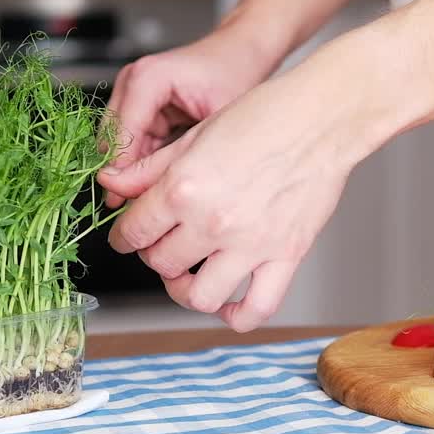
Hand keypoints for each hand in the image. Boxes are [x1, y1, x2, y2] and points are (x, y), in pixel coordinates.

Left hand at [96, 67, 365, 331]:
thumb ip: (150, 169)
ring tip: (188, 277)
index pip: (134, 231)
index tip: (127, 237)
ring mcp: (250, 245)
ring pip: (199, 296)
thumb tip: (113, 183)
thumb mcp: (194, 135)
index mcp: (184, 189)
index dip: (123, 237)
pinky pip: (257, 308)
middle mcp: (213, 222)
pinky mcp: (285, 256)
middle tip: (163, 244)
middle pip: (162, 263)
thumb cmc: (264, 117)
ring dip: (185, 291)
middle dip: (154, 256)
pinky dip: (238, 316)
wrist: (320, 119)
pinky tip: (229, 305)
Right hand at [101, 23, 281, 208]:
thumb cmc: (236, 74)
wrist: (242, 51)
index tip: (123, 202)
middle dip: (121, 172)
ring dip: (127, 167)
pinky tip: (148, 180)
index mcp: (147, 78)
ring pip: (116, 141)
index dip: (122, 170)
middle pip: (111, 138)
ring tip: (139, 199)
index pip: (122, 134)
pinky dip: (137, 159)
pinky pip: (130, 138)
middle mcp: (132, 80)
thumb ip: (181, 151)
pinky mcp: (138, 101)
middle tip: (128, 208)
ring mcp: (131, 89)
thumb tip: (156, 189)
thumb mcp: (214, 118)